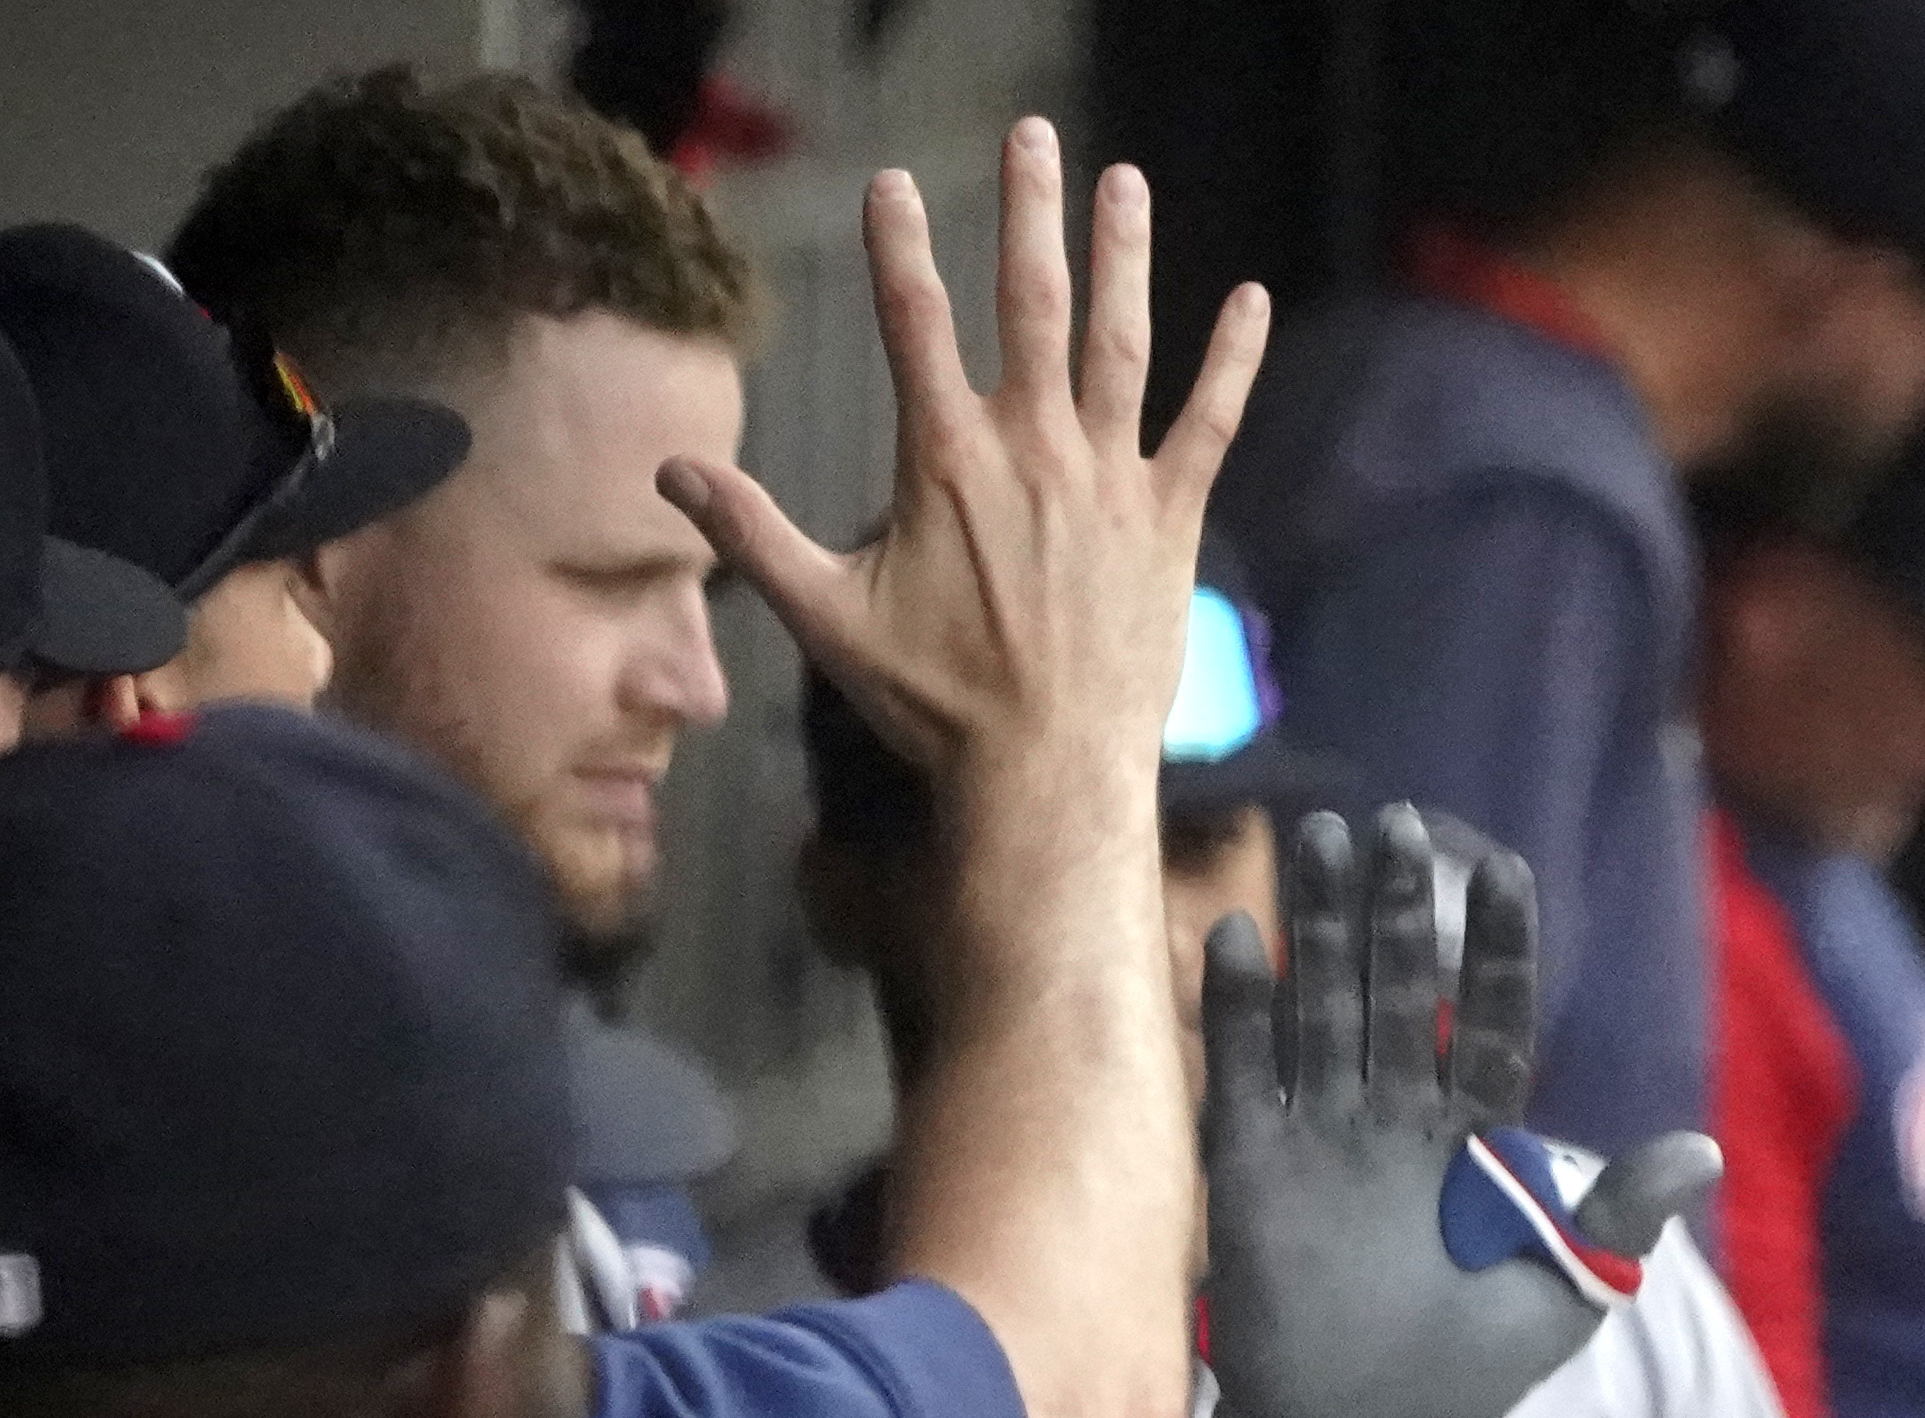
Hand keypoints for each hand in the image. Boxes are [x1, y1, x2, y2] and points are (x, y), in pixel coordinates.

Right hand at [662, 131, 1262, 817]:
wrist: (1045, 773)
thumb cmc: (934, 703)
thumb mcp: (827, 617)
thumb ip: (752, 533)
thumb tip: (671, 473)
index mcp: (945, 461)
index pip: (914, 324)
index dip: (900, 246)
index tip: (894, 182)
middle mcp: (1032, 451)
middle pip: (1031, 302)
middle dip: (1030, 212)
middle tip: (1035, 138)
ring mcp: (1108, 480)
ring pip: (1121, 342)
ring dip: (1125, 255)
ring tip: (1125, 182)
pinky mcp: (1167, 520)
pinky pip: (1209, 425)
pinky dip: (1233, 362)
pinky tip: (1252, 299)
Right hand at [1194, 806, 1719, 1417]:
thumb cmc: (1464, 1372)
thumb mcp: (1561, 1298)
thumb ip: (1619, 1221)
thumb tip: (1706, 1152)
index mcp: (1472, 1138)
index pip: (1491, 1021)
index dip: (1497, 951)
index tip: (1504, 872)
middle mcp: (1395, 1117)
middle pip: (1396, 991)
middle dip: (1394, 910)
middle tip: (1394, 823)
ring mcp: (1320, 1133)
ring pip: (1321, 1007)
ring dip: (1317, 926)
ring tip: (1317, 836)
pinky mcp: (1249, 1164)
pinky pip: (1242, 1069)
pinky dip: (1238, 1006)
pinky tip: (1236, 935)